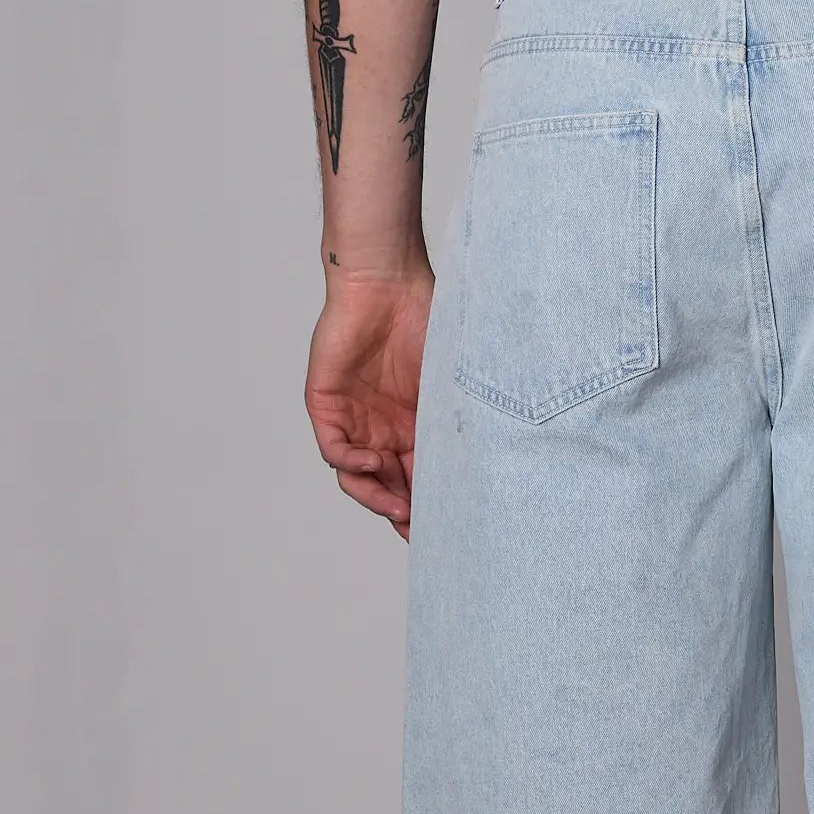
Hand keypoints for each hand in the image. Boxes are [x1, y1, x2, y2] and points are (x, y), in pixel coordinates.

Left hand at [304, 261, 431, 538]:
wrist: (386, 281)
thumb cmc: (425, 320)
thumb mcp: (448, 384)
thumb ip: (456, 422)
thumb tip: (488, 467)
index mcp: (412, 425)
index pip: (417, 477)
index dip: (428, 506)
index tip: (446, 531)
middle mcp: (381, 427)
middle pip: (388, 485)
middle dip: (402, 512)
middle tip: (420, 531)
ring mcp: (352, 417)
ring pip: (358, 476)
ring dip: (376, 496)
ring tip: (397, 508)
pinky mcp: (325, 404)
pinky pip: (334, 449)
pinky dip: (352, 464)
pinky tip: (375, 464)